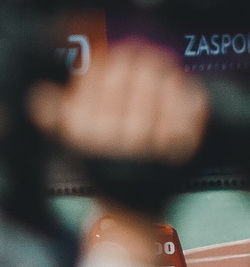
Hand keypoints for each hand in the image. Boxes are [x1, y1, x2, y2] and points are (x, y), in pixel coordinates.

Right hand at [31, 44, 206, 225]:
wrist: (130, 216)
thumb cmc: (103, 173)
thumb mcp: (73, 148)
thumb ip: (59, 119)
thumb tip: (44, 92)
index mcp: (83, 137)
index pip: (97, 84)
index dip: (110, 60)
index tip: (118, 50)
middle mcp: (113, 145)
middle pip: (129, 86)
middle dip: (139, 62)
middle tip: (146, 50)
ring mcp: (148, 153)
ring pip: (158, 100)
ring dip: (163, 75)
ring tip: (166, 63)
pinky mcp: (178, 161)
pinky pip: (186, 122)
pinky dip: (188, 100)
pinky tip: (187, 85)